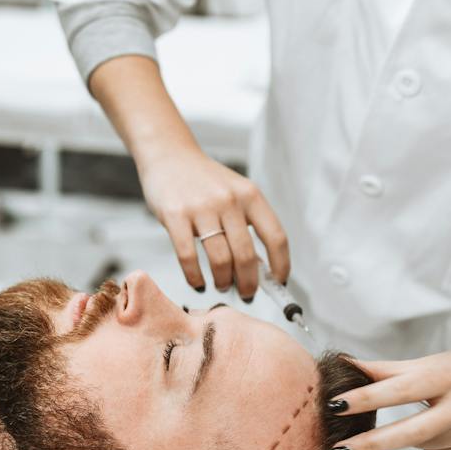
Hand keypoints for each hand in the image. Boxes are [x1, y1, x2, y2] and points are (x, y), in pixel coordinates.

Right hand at [136, 143, 289, 298]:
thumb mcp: (235, 192)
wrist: (169, 155)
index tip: (278, 283)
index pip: (276, 237)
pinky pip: (188, 256)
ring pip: (220, 259)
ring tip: (221, 286)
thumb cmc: (204, 181)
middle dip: (249, 283)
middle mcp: (229, 200)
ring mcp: (201, 208)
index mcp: (251, 196)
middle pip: (247, 255)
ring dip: (223, 281)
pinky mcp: (175, 215)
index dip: (280, 266)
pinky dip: (195, 277)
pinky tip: (197, 282)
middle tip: (246, 293)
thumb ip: (248, 223)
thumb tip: (260, 268)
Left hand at [329, 344, 450, 449]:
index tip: (334, 405)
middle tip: (339, 449)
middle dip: (371, 443)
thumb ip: (385, 369)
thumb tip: (343, 365)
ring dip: (410, 436)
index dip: (365, 399)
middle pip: (409, 432)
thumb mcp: (428, 362)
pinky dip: (432, 445)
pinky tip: (447, 427)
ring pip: (421, 444)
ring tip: (431, 414)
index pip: (399, 390)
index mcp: (446, 376)